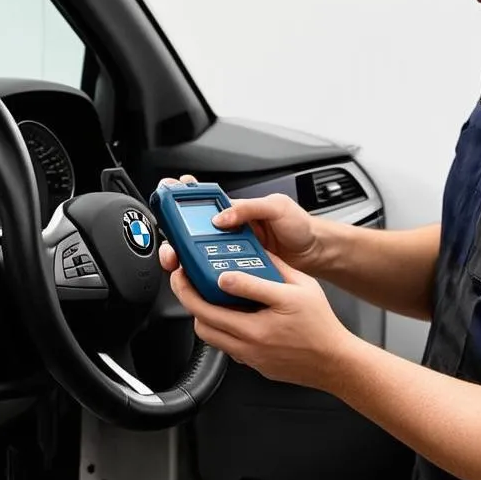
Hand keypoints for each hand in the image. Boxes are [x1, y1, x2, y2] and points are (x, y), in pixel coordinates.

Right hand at [157, 174, 321, 273]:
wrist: (314, 252)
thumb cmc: (299, 225)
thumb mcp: (276, 206)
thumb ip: (248, 208)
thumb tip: (221, 217)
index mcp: (234, 209)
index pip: (200, 201)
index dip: (179, 199)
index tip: (166, 199)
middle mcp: (227, 230)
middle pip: (190, 234)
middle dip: (174, 241)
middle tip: (172, 250)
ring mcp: (230, 252)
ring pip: (198, 256)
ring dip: (187, 262)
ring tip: (184, 266)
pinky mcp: (237, 271)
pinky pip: (216, 273)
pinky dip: (206, 277)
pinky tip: (204, 280)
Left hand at [166, 248, 355, 391]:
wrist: (335, 362)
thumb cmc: (321, 325)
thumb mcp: (298, 289)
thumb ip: (265, 276)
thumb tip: (237, 267)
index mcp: (256, 326)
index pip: (210, 305)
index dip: (192, 285)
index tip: (186, 270)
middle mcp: (248, 344)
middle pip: (202, 322)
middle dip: (188, 298)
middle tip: (185, 281)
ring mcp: (249, 357)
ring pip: (210, 336)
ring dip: (202, 315)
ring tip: (206, 296)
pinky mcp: (253, 364)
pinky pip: (226, 345)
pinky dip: (221, 329)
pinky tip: (231, 314)